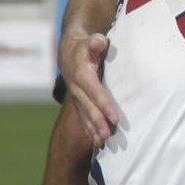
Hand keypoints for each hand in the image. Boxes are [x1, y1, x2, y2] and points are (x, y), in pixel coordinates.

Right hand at [59, 31, 118, 146]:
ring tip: (102, 142)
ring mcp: (76, 97)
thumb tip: (98, 42)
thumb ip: (95, 43)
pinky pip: (83, 118)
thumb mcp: (91, 41)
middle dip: (98, 123)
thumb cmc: (86, 46)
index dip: (104, 104)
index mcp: (81, 74)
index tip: (114, 118)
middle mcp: (77, 88)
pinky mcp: (78, 102)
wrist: (69, 52)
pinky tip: (97, 143)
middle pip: (88, 108)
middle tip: (107, 136)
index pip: (95, 91)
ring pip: (84, 115)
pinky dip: (89, 130)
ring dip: (93, 130)